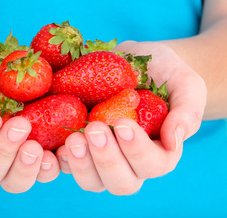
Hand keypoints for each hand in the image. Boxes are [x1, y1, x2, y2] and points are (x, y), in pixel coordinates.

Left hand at [56, 41, 205, 194]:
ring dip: (81, 164)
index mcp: (159, 151)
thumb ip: (187, 112)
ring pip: (92, 180)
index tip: (123, 124)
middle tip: (95, 129)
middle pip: (120, 181)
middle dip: (107, 159)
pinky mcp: (81, 145)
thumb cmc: (164, 72)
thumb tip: (174, 142)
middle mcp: (130, 161)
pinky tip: (56, 143)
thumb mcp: (185, 83)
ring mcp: (102, 156)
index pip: (152, 164)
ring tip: (73, 138)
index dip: (137, 151)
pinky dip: (61, 159)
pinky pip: (68, 164)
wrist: (135, 61)